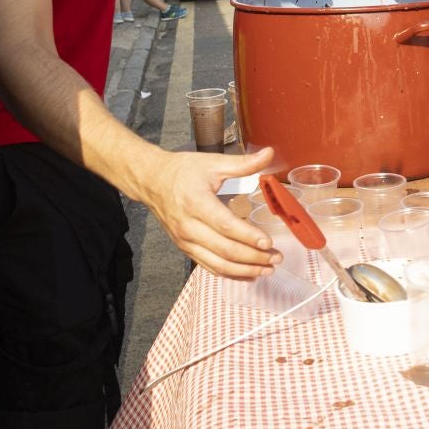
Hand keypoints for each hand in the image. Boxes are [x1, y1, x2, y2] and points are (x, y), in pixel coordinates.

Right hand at [137, 146, 279, 278]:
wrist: (151, 181)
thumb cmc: (182, 171)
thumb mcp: (212, 162)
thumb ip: (243, 163)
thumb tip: (269, 153)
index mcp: (196, 202)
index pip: (225, 226)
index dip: (249, 236)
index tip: (269, 242)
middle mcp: (189, 225)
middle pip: (225, 250)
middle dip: (254, 258)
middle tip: (276, 258)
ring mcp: (185, 240)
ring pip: (218, 263)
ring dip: (244, 271)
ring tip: (267, 270)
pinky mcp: (185, 248)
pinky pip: (209, 266)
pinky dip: (230, 274)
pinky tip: (248, 274)